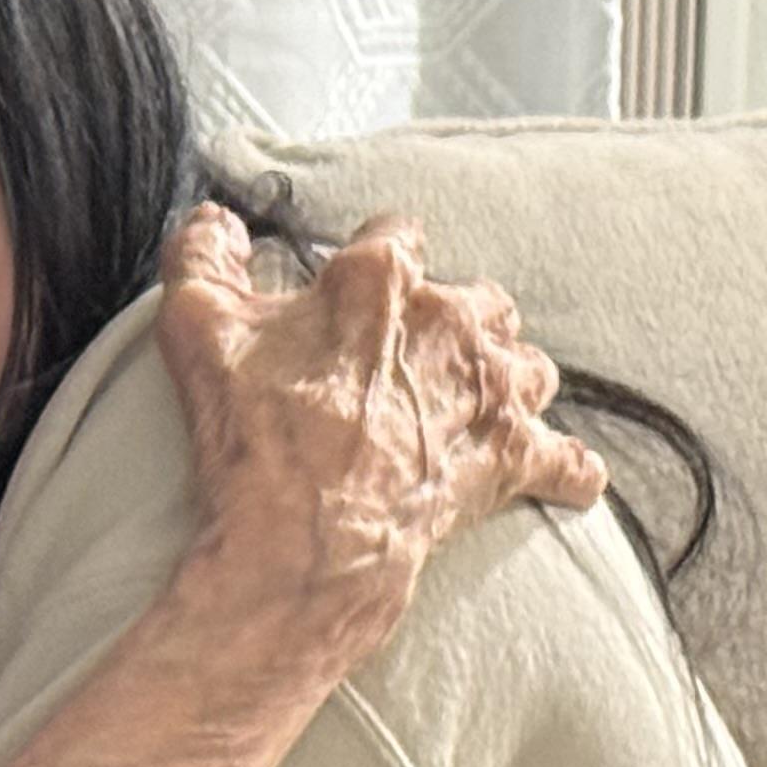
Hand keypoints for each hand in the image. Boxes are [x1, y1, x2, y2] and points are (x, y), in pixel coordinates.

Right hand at [153, 206, 604, 684]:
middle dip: (456, 320)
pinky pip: (565, 461)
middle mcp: (453, 322)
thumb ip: (201, 258)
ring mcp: (490, 393)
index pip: (396, 235)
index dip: (375, 258)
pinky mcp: (509, 461)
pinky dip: (566, 470)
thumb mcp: (197, 332)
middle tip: (414, 357)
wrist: (303, 545)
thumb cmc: (255, 440)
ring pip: (528, 366)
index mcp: (381, 280)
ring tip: (477, 402)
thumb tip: (211, 220)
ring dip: (507, 379)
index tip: (354, 288)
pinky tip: (568, 477)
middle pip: (480, 298)